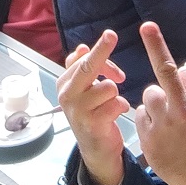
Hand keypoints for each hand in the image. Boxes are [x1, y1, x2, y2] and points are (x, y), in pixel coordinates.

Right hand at [57, 31, 129, 184]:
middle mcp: (67, 95)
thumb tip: (81, 47)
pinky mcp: (92, 124)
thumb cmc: (92, 114)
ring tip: (110, 105)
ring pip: (108, 86)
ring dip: (115, 94)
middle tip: (111, 34)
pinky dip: (121, 107)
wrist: (95, 150)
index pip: (81, 58)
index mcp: (64, 84)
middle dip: (102, 49)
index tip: (111, 37)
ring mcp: (78, 110)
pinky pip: (116, 103)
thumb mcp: (82, 91)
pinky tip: (115, 115)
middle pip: (88, 66)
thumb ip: (81, 69)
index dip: (100, 51)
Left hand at [135, 21, 185, 184]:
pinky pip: (141, 114)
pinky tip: (161, 132)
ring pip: (150, 94)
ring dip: (157, 101)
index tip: (171, 55)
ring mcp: (162, 123)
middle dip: (156, 44)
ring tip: (169, 119)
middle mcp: (182, 108)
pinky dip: (149, 118)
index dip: (184, 74)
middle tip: (147, 26)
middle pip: (165, 70)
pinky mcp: (146, 136)